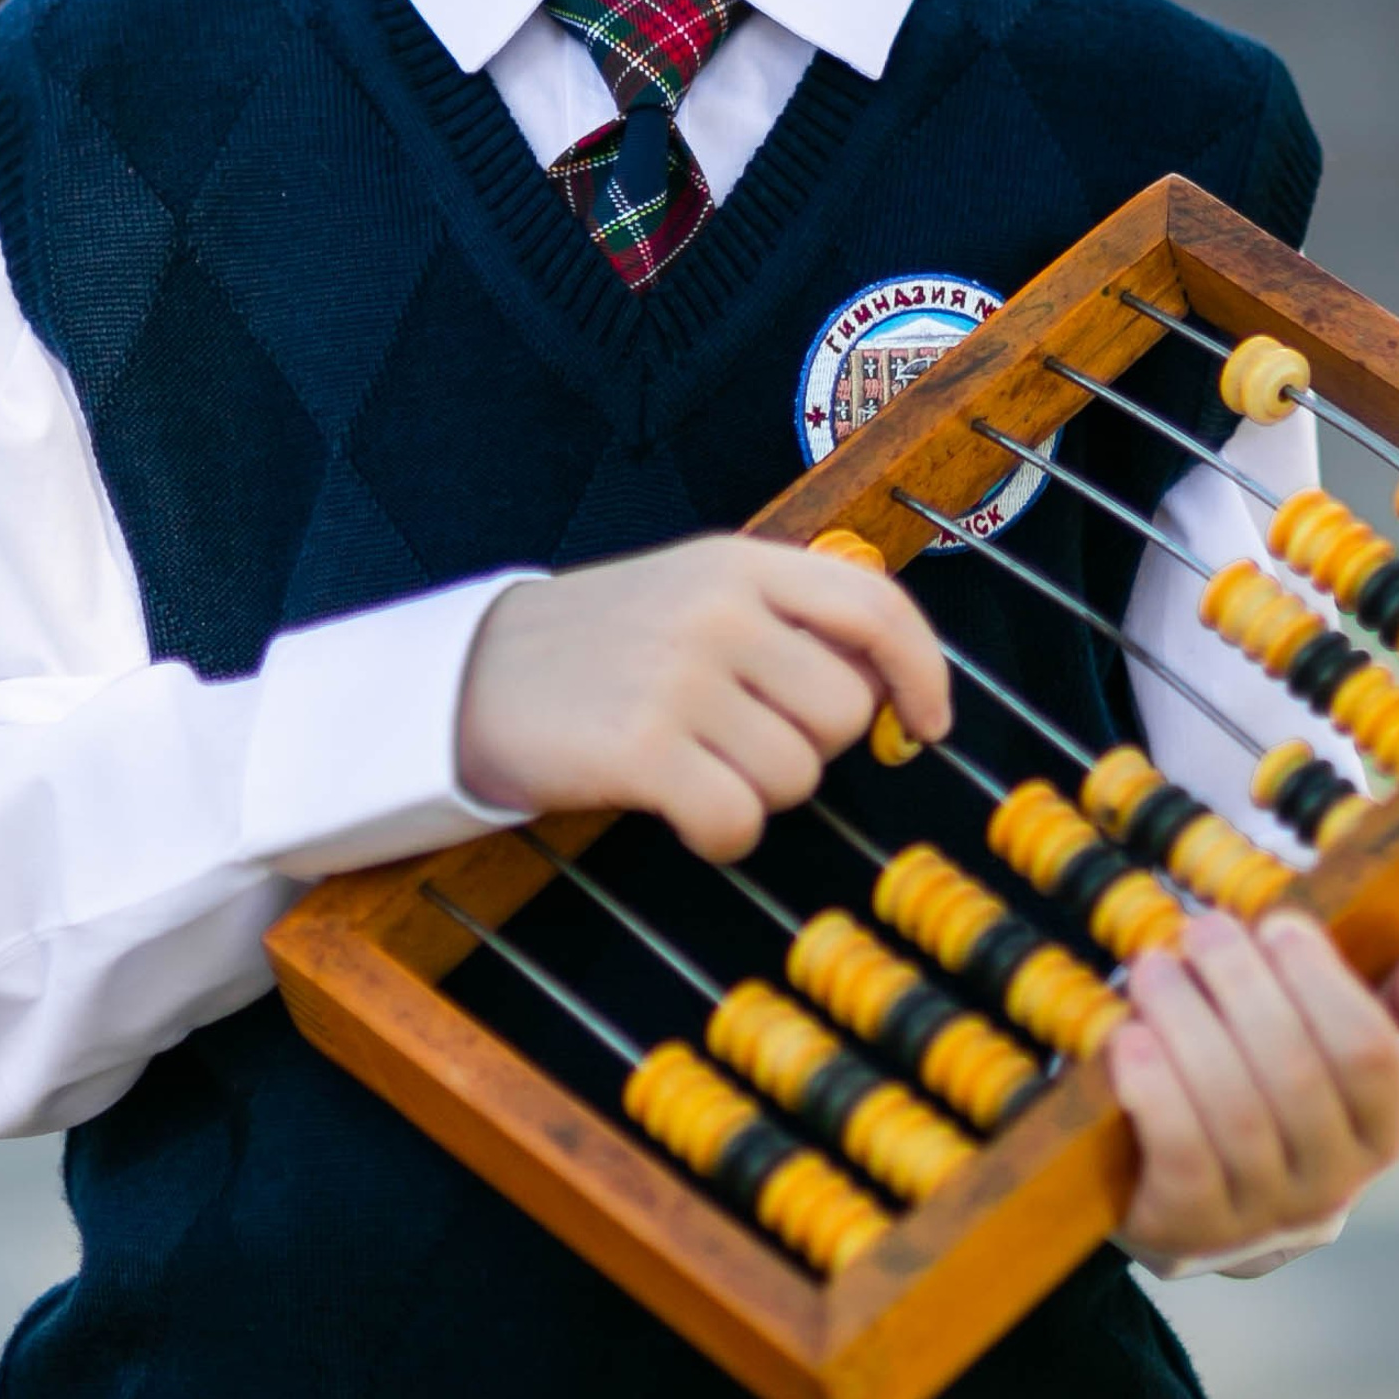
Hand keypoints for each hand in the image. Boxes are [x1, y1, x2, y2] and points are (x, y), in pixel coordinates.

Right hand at [455, 536, 952, 858]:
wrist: (467, 675)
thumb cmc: (597, 647)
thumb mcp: (694, 592)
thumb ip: (786, 622)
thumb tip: (889, 693)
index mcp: (740, 562)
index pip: (875, 606)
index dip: (923, 670)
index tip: (930, 721)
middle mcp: (718, 609)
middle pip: (845, 713)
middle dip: (809, 747)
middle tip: (738, 739)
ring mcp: (679, 676)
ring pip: (797, 775)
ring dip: (757, 793)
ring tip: (693, 764)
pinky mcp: (642, 748)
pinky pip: (738, 823)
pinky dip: (719, 837)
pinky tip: (680, 813)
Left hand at [1107, 911, 1398, 1266]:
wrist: (1187, 1189)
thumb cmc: (1265, 1080)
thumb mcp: (1329, 1037)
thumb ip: (1397, 995)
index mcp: (1379, 1132)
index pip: (1369, 1054)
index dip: (1322, 981)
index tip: (1276, 923)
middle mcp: (1331, 1186)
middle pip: (1294, 1075)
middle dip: (1243, 986)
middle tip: (1203, 928)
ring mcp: (1259, 1217)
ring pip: (1234, 1115)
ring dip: (1188, 1024)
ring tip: (1154, 967)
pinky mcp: (1186, 1232)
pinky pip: (1181, 1162)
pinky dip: (1156, 1092)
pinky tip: (1129, 1039)